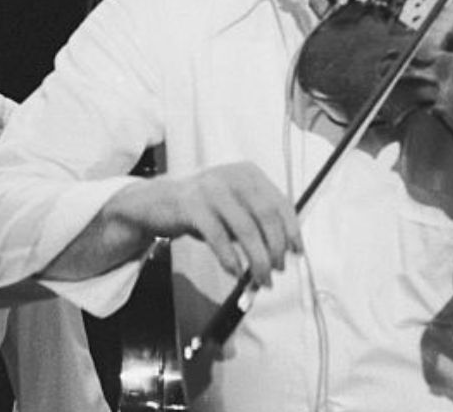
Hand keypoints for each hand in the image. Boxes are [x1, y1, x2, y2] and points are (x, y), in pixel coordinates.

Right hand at [106, 162, 301, 286]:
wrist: (155, 202)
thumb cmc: (201, 207)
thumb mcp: (233, 206)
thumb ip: (257, 221)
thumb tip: (284, 250)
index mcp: (248, 173)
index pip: (280, 202)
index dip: (292, 230)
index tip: (297, 252)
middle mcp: (232, 176)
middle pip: (267, 216)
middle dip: (276, 248)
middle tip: (277, 270)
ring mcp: (211, 188)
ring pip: (246, 229)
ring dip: (257, 260)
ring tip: (260, 279)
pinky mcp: (192, 205)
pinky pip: (218, 237)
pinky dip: (230, 259)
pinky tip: (234, 271)